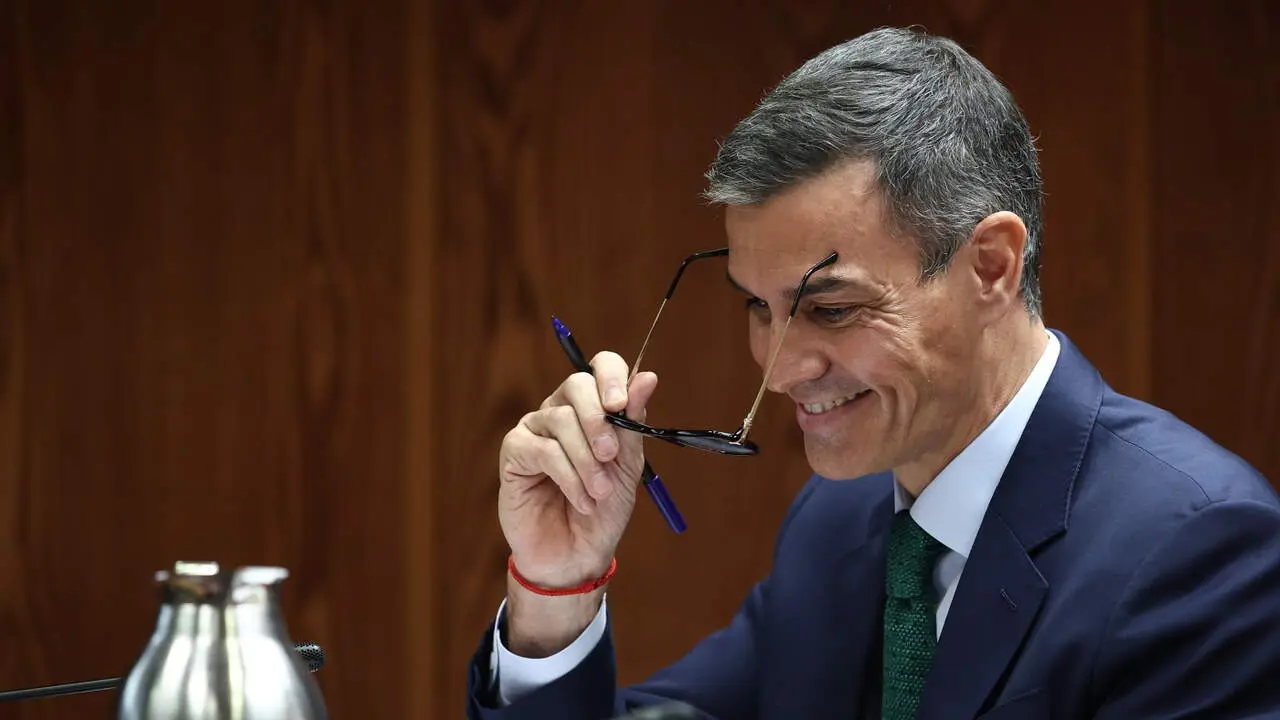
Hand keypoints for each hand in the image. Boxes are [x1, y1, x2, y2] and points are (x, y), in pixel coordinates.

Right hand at [498, 350, 657, 589]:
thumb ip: (632, 423)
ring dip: (587, 461)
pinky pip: (543, 450)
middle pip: (577, 385)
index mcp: (592, 408)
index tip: (620, 405)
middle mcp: (561, 410)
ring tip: (599, 493)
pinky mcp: (514, 453)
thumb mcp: (626, 467)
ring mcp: (535, 429)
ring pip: (562, 421)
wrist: (577, 555)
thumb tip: (648, 377)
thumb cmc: (602, 510)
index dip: (611, 377)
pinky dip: (568, 477)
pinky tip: (581, 500)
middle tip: (610, 455)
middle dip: (598, 419)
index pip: (600, 367)